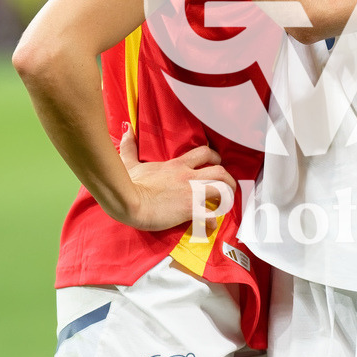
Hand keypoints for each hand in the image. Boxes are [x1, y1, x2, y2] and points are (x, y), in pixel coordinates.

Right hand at [118, 124, 236, 232]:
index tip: (217, 163)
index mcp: (177, 164)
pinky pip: (210, 215)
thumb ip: (130, 147)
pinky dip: (214, 221)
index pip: (204, 152)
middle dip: (229, 179)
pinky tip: (211, 225)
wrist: (128, 201)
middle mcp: (188, 176)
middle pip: (220, 171)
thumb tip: (126, 130)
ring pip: (221, 190)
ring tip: (226, 204)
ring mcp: (190, 192)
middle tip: (228, 186)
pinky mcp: (189, 209)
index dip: (215, 156)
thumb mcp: (130, 162)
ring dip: (227, 198)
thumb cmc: (129, 184)